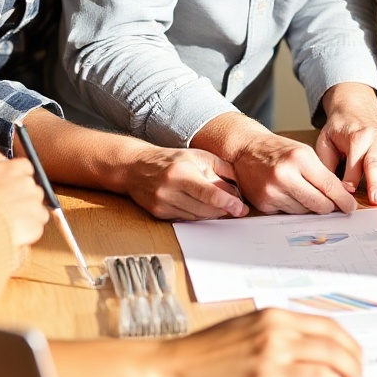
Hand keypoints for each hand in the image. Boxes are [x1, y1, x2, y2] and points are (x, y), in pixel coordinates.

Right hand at [0, 155, 47, 248]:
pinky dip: (29, 232)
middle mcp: (25, 183)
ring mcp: (33, 204)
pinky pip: (37, 227)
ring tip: (10, 225)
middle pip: (33, 188)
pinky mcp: (35, 224)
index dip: (17, 177)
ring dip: (28, 216)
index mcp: (9, 169)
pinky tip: (13, 236)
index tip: (7, 187)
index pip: (25, 167)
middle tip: (6, 210)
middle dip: (23, 198)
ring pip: (38, 208)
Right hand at [122, 145, 247, 221]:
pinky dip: (198, 215)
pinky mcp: (159, 214)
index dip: (228, 203)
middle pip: (204, 209)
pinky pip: (186, 219)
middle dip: (224, 209)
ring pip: (196, 217)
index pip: (209, 194)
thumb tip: (239, 187)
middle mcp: (169, 190)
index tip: (241, 209)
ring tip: (222, 205)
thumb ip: (221, 169)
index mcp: (181, 173)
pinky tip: (204, 207)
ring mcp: (162, 204)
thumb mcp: (199, 156)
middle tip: (237, 207)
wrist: (136, 167)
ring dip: (212, 213)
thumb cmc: (171, 160)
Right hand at [145, 307, 362, 376]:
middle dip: (352, 367)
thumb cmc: (205, 350)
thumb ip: (280, 331)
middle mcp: (276, 337)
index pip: (328, 328)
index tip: (356, 358)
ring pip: (323, 375)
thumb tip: (315, 346)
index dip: (349, 345)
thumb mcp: (247, 326)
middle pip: (332, 351)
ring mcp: (268, 365)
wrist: (170, 368)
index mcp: (275, 318)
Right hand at [193, 111, 356, 215]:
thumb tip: (344, 195)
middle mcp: (285, 175)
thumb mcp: (305, 153)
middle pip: (319, 204)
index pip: (329, 186)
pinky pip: (288, 214)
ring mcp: (272, 191)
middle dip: (329, 207)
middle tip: (333, 205)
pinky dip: (293, 207)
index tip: (350, 206)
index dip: (343, 200)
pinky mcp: (264, 204)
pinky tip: (289, 195)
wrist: (246, 150)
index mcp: (300, 158)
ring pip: (304, 211)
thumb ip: (324, 174)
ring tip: (304, 193)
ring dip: (309, 207)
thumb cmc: (278, 150)